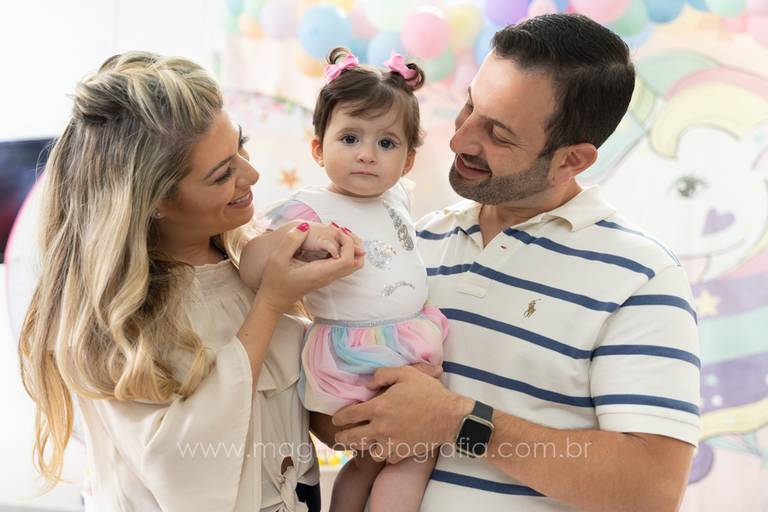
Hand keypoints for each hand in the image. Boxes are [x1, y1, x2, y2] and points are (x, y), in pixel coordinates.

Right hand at [258, 223, 363, 311]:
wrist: (274, 299)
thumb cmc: (274, 281)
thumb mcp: (277, 259)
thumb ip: (291, 241)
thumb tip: (305, 226)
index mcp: (320, 273)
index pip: (347, 260)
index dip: (348, 243)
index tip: (337, 231)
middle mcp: (328, 277)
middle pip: (356, 263)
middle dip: (354, 244)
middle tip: (342, 231)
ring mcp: (328, 278)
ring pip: (352, 265)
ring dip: (350, 248)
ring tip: (338, 234)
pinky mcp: (326, 276)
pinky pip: (343, 264)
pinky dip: (344, 252)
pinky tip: (332, 242)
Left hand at [332, 366, 471, 462]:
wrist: (449, 416)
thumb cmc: (428, 392)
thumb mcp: (406, 373)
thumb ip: (383, 375)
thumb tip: (368, 384)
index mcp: (378, 407)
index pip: (350, 415)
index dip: (340, 417)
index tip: (336, 419)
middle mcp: (380, 428)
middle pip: (352, 438)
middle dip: (342, 437)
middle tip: (339, 436)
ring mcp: (391, 443)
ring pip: (368, 452)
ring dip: (364, 447)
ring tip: (362, 443)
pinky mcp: (402, 453)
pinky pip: (387, 458)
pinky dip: (384, 454)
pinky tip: (385, 448)